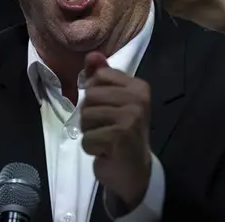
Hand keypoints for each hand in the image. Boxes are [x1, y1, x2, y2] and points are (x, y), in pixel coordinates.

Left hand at [80, 51, 152, 209]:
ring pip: (85, 116)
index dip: (94, 94)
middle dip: (89, 115)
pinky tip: (105, 151)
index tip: (108, 108)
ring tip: (105, 138)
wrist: (133, 170)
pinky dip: (91, 147)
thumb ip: (101, 76)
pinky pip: (87, 137)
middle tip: (105, 127)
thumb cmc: (120, 131)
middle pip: (89, 96)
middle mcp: (139, 99)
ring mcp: (131, 118)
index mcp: (139, 86)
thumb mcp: (111, 100)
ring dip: (90, 132)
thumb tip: (92, 55)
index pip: (99, 76)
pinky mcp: (120, 137)